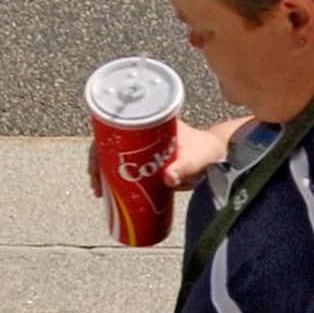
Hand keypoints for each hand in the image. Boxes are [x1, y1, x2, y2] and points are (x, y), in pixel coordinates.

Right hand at [83, 118, 244, 196]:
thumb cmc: (207, 151)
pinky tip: (107, 192)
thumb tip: (168, 179)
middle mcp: (142, 130)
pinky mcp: (146, 158)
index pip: (115, 125)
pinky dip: (113, 177)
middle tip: (96, 185)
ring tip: (100, 192)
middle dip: (97, 163)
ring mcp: (143, 145)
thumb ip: (185, 167)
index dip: (99, 143)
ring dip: (102, 171)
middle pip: (108, 142)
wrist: (218, 155)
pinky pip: (123, 165)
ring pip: (113, 155)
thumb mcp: (196, 158)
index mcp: (150, 120)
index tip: (95, 162)